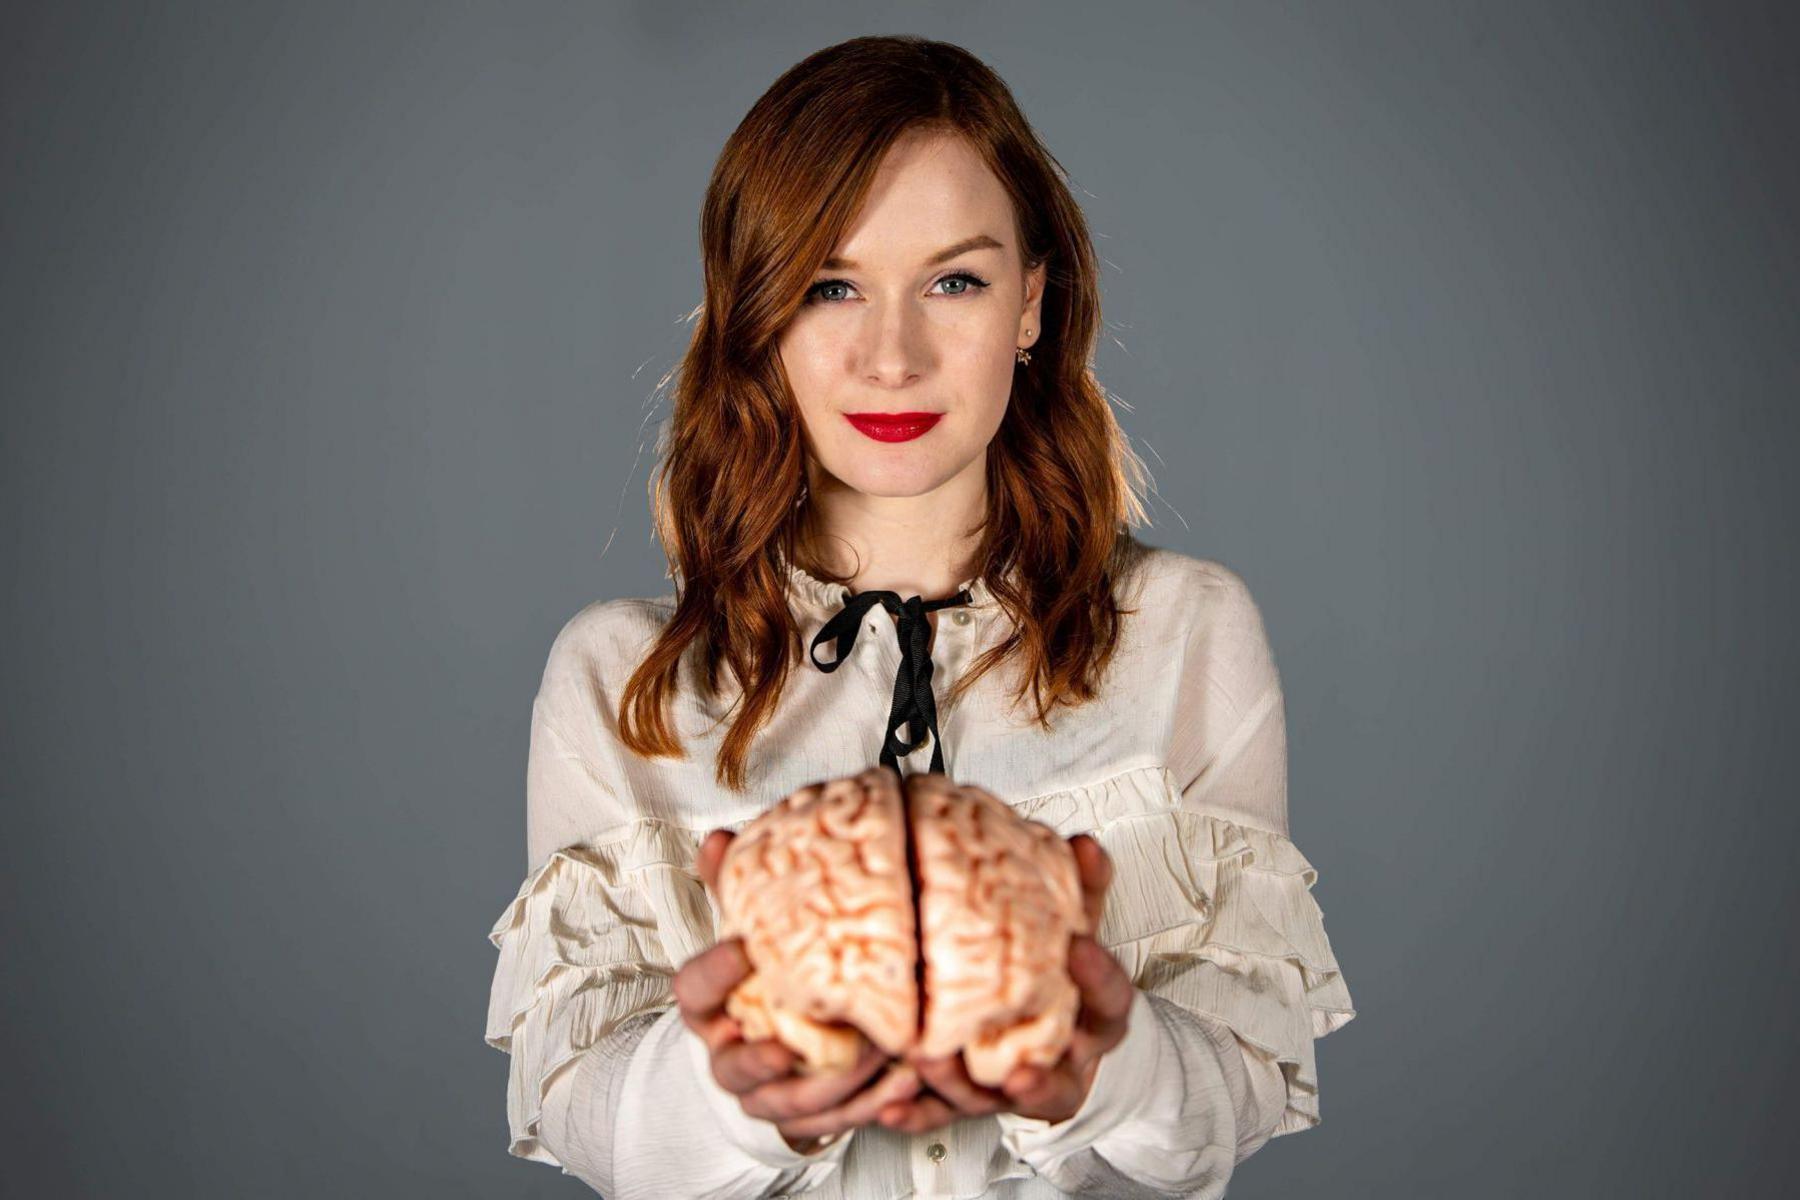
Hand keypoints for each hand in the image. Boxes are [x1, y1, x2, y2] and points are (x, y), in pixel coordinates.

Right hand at [676, 829, 922, 1154]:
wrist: (772, 1040)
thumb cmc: (763, 978)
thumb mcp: (751, 931)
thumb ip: (736, 888)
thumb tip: (721, 839)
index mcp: (709, 1006)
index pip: (694, 989)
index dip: (715, 970)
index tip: (745, 946)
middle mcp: (727, 1054)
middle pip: (737, 1066)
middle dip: (777, 1054)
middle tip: (826, 1027)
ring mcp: (760, 1092)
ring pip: (788, 1101)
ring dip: (837, 1083)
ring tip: (882, 1054)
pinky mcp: (798, 1119)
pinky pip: (830, 1122)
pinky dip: (869, 1106)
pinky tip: (904, 1080)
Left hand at [879, 834, 1135, 1133]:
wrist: (1071, 1045)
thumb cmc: (1069, 979)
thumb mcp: (1081, 930)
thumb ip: (1083, 891)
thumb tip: (1082, 844)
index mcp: (1094, 1011)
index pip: (1110, 998)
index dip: (1098, 975)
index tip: (1079, 948)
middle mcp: (1064, 1056)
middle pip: (1059, 1068)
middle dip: (1038, 1066)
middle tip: (1016, 1061)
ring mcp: (1021, 1084)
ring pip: (997, 1096)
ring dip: (964, 1085)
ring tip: (932, 1061)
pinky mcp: (980, 1103)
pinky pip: (947, 1115)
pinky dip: (920, 1114)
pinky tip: (890, 1108)